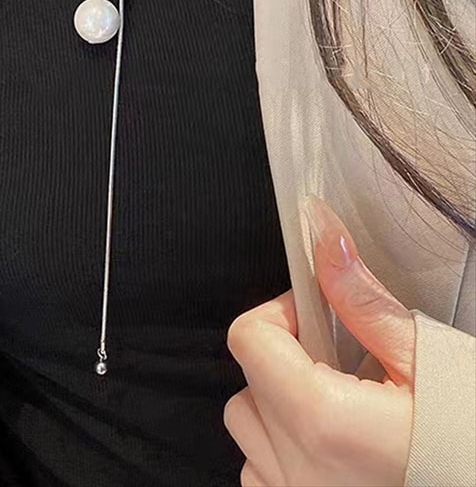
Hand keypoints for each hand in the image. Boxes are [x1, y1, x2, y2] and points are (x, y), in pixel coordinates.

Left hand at [224, 195, 414, 486]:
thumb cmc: (469, 439)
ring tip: (334, 404)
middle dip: (284, 358)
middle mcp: (298, 469)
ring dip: (277, 406)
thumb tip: (325, 238)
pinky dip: (281, 451)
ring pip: (248, 430)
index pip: (249, 339)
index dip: (280, 314)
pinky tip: (328, 444)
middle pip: (247, 383)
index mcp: (323, 420)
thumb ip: (362, 300)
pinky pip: (259, 473)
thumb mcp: (424, 359)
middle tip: (337, 360)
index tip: (313, 315)